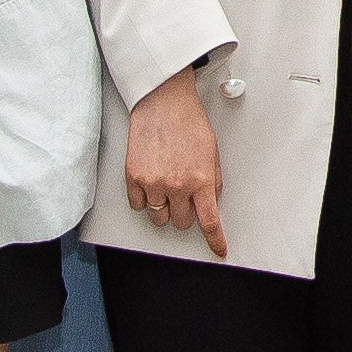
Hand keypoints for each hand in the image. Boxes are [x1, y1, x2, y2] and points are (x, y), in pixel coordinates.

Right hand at [121, 67, 230, 257]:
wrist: (163, 102)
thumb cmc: (188, 122)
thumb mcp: (212, 152)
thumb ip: (213, 181)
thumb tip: (211, 202)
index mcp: (202, 179)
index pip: (210, 221)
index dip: (215, 240)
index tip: (218, 249)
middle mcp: (178, 185)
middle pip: (182, 223)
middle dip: (186, 213)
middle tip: (184, 195)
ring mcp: (154, 183)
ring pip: (159, 218)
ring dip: (165, 209)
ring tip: (166, 187)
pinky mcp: (134, 177)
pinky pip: (139, 205)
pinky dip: (145, 200)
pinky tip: (151, 183)